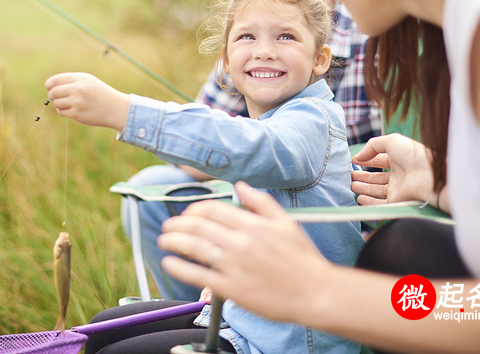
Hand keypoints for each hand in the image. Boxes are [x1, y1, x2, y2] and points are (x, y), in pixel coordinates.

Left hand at [45, 73, 129, 129]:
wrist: (115, 108)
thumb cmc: (99, 93)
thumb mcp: (88, 81)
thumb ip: (70, 81)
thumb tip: (49, 87)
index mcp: (80, 79)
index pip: (56, 80)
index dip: (49, 84)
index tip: (48, 87)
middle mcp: (78, 89)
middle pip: (53, 92)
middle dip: (52, 95)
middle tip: (57, 97)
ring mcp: (77, 102)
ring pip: (56, 103)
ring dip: (59, 103)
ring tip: (70, 103)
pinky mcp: (77, 114)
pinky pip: (61, 112)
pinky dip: (64, 111)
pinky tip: (73, 109)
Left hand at [158, 182, 333, 323]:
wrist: (316, 293)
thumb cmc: (303, 259)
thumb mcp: (285, 223)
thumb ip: (261, 202)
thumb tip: (239, 186)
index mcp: (253, 224)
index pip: (212, 210)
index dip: (193, 210)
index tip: (187, 215)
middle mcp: (241, 242)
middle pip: (198, 226)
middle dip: (177, 224)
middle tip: (168, 226)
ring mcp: (235, 265)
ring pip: (194, 247)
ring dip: (173, 241)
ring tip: (163, 240)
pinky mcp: (231, 288)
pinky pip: (198, 275)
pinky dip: (179, 267)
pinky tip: (169, 262)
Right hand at [350, 134, 433, 204]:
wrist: (427, 175)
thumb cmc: (412, 155)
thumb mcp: (391, 141)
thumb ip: (372, 146)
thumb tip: (358, 157)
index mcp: (399, 159)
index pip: (380, 161)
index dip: (367, 160)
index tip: (354, 161)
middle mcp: (398, 175)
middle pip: (377, 177)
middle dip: (363, 176)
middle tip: (350, 175)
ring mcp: (397, 188)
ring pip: (376, 190)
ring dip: (364, 188)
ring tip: (351, 185)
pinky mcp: (396, 201)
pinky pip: (380, 203)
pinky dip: (369, 202)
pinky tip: (359, 198)